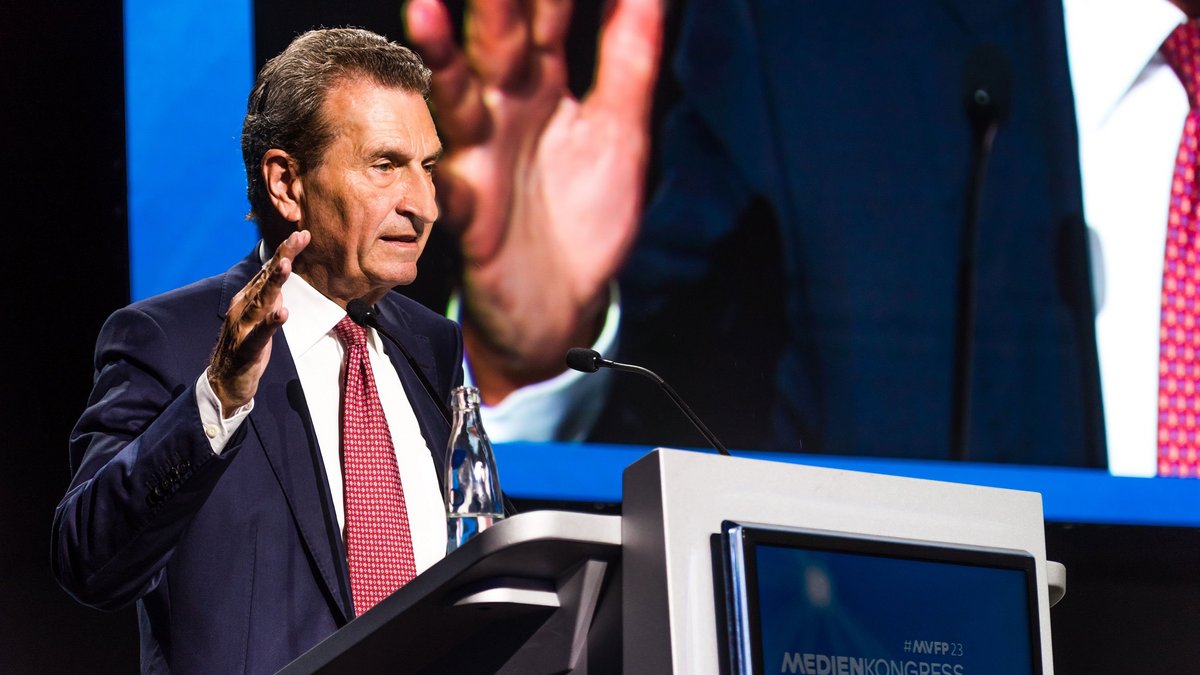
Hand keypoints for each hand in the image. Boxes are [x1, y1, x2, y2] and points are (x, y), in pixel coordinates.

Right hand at [208, 230, 309, 415]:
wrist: (223, 383)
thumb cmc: (244, 349)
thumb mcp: (259, 318)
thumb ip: (267, 299)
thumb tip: (278, 283)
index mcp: (246, 299)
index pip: (267, 271)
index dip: (284, 252)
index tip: (303, 235)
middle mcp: (241, 308)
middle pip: (265, 278)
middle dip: (283, 257)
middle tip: (299, 238)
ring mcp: (242, 327)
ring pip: (261, 301)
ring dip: (274, 283)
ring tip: (287, 265)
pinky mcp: (246, 348)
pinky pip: (260, 334)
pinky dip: (271, 323)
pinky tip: (282, 313)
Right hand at [404, 0, 662, 401]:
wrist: (561, 303)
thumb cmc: (583, 216)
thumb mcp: (620, 130)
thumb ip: (629, 59)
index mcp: (543, 83)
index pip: (548, 12)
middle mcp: (505, 107)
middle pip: (498, 36)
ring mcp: (480, 151)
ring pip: (460, 89)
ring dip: (446, 47)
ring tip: (427, 5)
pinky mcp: (466, 202)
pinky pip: (449, 167)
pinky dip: (440, 137)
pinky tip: (433, 91)